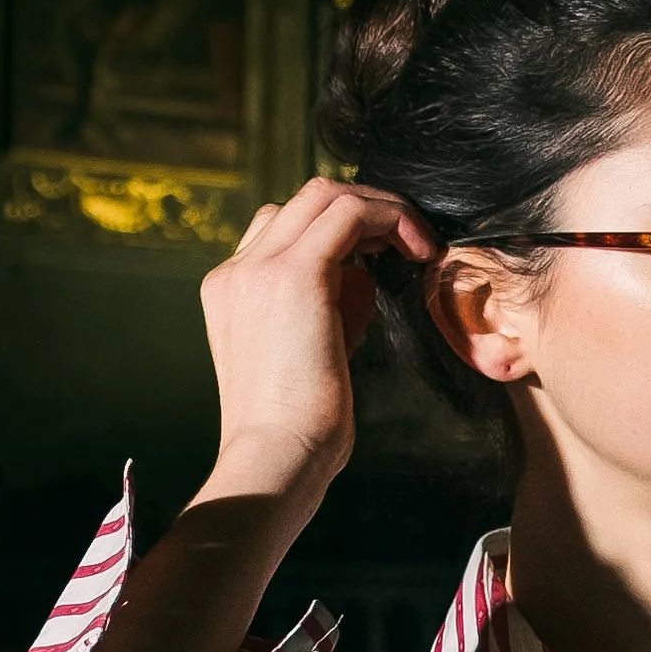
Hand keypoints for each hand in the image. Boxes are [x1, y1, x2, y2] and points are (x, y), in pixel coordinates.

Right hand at [198, 177, 438, 505]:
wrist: (275, 456)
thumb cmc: (299, 431)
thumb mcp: (309, 356)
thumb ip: (327, 311)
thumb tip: (362, 279)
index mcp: (230, 291)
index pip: (281, 229)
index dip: (336, 232)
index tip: (378, 257)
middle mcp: (237, 270)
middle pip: (302, 200)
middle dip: (364, 209)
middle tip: (407, 239)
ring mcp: (259, 268)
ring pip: (324, 195)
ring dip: (378, 209)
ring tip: (417, 243)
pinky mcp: (294, 275)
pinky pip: (350, 215)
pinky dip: (391, 220)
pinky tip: (419, 250)